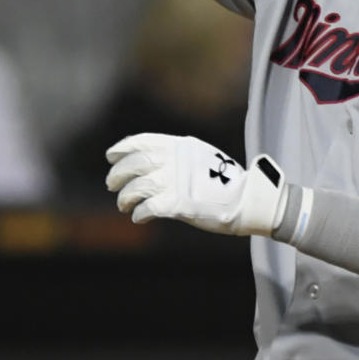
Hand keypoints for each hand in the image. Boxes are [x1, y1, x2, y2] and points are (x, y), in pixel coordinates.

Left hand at [105, 133, 287, 235]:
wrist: (247, 200)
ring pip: (137, 188)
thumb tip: (153, 163)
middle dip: (118, 175)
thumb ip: (178, 157)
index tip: (111, 157)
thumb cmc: (226, 183)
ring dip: (125, 197)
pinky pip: (148, 208)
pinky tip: (139, 217)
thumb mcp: (202, 157)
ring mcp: (176, 182)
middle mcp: (175, 160)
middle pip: (134, 164)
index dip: (122, 149)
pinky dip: (139, 213)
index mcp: (181, 146)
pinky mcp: (178, 204)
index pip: (142, 142)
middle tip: (112, 185)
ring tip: (124, 205)